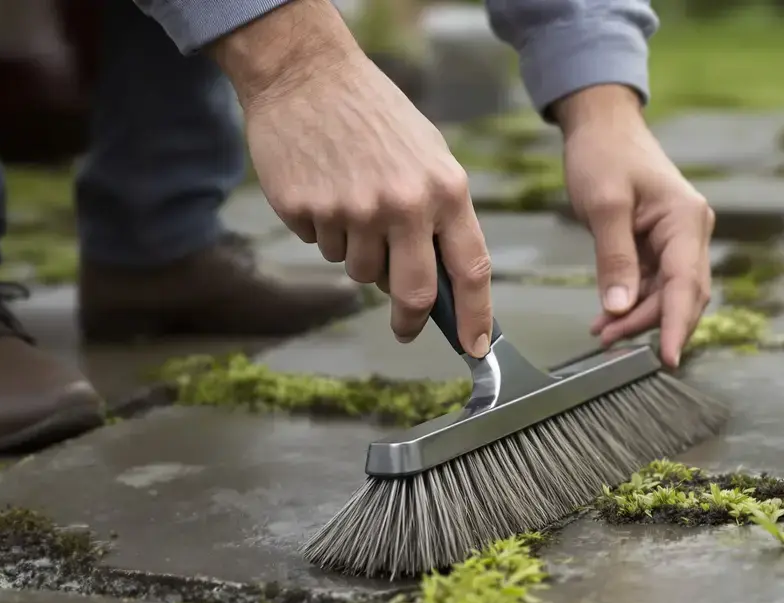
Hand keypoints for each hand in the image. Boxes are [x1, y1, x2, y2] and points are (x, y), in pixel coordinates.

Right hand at [209, 0, 493, 356]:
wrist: (306, 74)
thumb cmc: (376, 117)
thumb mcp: (429, 156)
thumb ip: (441, 217)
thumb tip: (445, 283)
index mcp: (445, 190)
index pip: (470, 269)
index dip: (475, 316)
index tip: (476, 346)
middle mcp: (403, 205)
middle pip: (413, 293)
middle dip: (410, 320)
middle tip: (405, 328)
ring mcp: (353, 210)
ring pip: (359, 272)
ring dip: (358, 254)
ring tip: (353, 203)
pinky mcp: (308, 210)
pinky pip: (322, 247)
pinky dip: (325, 230)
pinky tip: (325, 189)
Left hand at [555, 86, 714, 367]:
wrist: (602, 125)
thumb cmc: (604, 154)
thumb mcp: (604, 205)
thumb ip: (614, 258)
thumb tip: (618, 307)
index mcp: (686, 220)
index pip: (687, 285)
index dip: (678, 326)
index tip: (669, 359)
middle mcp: (691, 232)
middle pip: (681, 295)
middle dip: (648, 324)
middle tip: (607, 341)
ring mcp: (678, 240)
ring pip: (668, 295)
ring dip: (637, 317)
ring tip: (601, 333)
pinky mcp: (661, 245)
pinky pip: (654, 284)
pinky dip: (633, 303)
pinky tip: (607, 317)